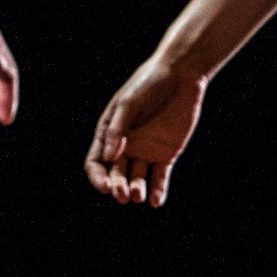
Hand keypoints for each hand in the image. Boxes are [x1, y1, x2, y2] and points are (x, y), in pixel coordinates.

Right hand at [85, 57, 205, 207]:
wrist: (180, 75)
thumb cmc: (148, 84)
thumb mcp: (129, 103)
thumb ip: (117, 129)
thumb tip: (108, 158)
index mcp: (109, 132)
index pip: (96, 161)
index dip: (97, 177)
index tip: (105, 187)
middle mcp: (125, 145)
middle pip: (116, 174)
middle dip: (117, 187)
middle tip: (123, 195)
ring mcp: (146, 151)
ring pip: (137, 179)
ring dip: (136, 190)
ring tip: (139, 196)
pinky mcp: (166, 154)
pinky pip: (159, 178)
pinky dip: (157, 191)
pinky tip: (155, 201)